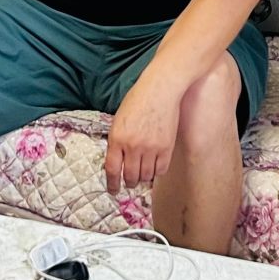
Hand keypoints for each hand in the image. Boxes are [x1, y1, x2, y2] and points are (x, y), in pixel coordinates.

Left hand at [105, 75, 182, 193]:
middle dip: (129, 182)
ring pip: (146, 175)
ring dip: (143, 178)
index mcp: (117, 138)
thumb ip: (118, 140)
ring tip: (143, 174)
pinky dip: (157, 172)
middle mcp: (133, 146)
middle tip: (130, 182)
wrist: (161, 89)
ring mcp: (151, 148)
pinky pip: (161, 169)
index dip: (112, 183)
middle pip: (130, 176)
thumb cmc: (138, 100)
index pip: (112, 169)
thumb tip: (119, 160)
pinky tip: (155, 167)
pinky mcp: (166, 147)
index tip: (113, 190)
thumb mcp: (119, 120)